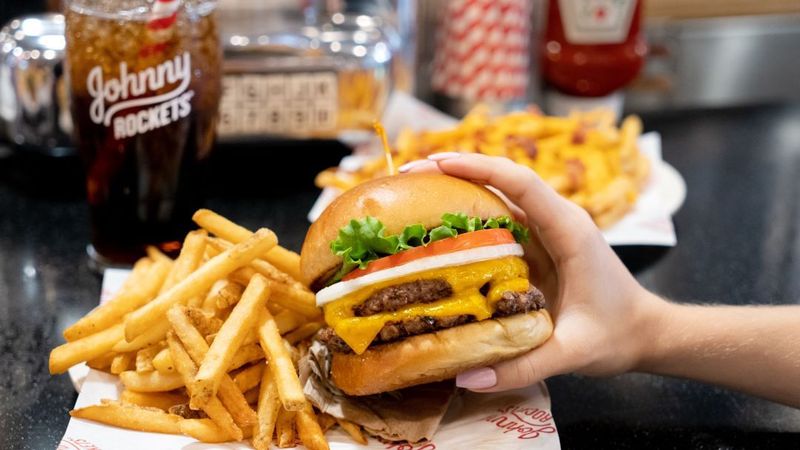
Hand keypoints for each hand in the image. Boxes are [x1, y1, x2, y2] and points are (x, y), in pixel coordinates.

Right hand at [400, 153, 664, 391]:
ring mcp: (546, 231)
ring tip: (411, 195)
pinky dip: (467, 217)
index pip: (521, 184)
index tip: (437, 162)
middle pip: (502, 180)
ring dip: (457, 190)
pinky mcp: (537, 246)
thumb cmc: (618, 335)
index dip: (478, 167)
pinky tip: (435, 230)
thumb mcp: (573, 353)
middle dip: (455, 171)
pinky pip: (498, 222)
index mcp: (569, 231)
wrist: (646, 332)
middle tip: (406, 177)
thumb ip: (523, 365)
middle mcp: (556, 221)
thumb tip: (465, 377)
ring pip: (498, 197)